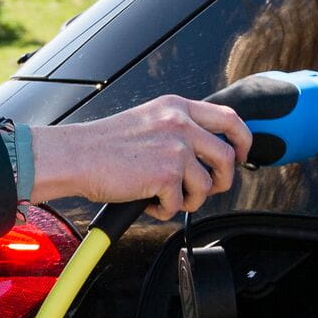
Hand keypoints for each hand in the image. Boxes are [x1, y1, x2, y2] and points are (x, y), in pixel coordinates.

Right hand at [28, 94, 252, 219]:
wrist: (75, 155)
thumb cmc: (102, 144)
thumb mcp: (147, 120)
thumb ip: (177, 128)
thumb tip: (204, 154)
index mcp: (176, 107)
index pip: (229, 118)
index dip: (243, 140)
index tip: (241, 154)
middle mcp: (180, 124)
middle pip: (227, 156)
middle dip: (223, 180)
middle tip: (207, 188)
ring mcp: (175, 149)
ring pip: (206, 186)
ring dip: (188, 199)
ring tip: (164, 197)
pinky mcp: (166, 175)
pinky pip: (179, 204)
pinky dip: (163, 210)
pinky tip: (146, 201)